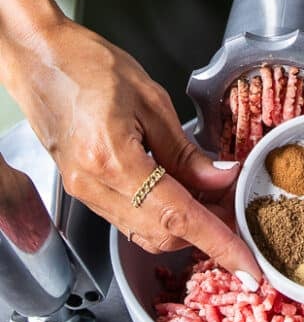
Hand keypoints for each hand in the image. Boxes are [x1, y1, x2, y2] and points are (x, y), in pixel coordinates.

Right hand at [7, 18, 261, 286]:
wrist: (37, 56)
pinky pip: (128, 217)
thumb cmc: (89, 64)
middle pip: (164, 233)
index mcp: (114, 161)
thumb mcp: (151, 100)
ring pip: (146, 232)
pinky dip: (160, 213)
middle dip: (206, 229)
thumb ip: (187, 149)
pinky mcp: (81, 189)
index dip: (219, 244)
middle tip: (236, 206)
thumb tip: (222, 178)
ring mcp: (84, 192)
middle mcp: (94, 187)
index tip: (248, 266)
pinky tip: (179, 189)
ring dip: (184, 223)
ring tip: (211, 196)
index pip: (179, 216)